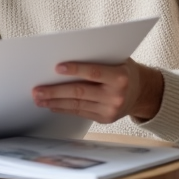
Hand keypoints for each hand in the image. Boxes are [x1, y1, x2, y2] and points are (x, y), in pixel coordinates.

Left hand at [31, 59, 164, 123]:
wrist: (142, 92)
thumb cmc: (124, 70)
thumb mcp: (117, 60)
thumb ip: (96, 59)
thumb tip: (65, 62)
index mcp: (120, 77)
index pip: (93, 72)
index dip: (75, 70)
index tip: (56, 68)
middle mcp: (116, 95)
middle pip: (80, 92)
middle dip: (55, 91)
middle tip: (37, 90)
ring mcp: (110, 110)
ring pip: (77, 105)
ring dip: (55, 102)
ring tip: (39, 99)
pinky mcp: (104, 119)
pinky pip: (80, 113)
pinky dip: (64, 109)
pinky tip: (52, 105)